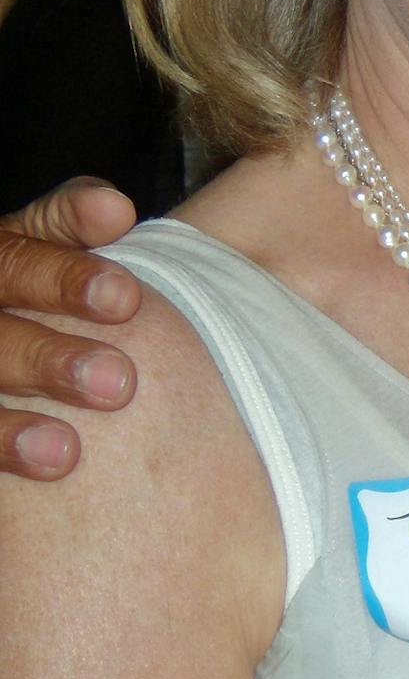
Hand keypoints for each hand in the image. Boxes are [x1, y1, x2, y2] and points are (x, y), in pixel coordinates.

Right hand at [0, 179, 141, 478]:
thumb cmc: (35, 295)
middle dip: (48, 359)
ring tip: (66, 452)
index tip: (126, 299)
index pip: (16, 256)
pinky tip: (47, 470)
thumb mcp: (40, 248)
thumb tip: (113, 207)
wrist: (7, 356)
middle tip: (119, 383)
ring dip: (8, 426)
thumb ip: (70, 224)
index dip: (65, 277)